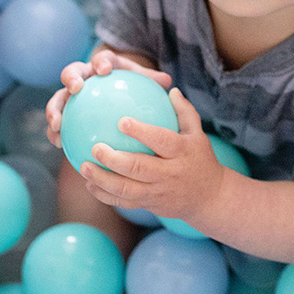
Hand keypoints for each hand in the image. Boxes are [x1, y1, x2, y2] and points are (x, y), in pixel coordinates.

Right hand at [45, 48, 171, 146]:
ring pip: (59, 97)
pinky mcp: (64, 111)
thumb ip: (152, 81)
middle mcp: (84, 75)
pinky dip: (55, 131)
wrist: (115, 92)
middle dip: (71, 78)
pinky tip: (60, 144)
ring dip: (54, 108)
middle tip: (75, 88)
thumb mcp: (143, 82)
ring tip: (57, 124)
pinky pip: (57, 120)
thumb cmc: (133, 87)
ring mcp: (71, 93)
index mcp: (104, 65)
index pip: (102, 59)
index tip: (105, 70)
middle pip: (72, 72)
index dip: (102, 61)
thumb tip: (168, 82)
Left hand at [79, 88, 224, 223]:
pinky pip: (125, 202)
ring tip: (83, 167)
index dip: (142, 132)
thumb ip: (184, 111)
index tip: (122, 121)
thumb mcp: (198, 133)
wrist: (210, 197)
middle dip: (114, 160)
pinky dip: (106, 195)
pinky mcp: (151, 205)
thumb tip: (169, 89)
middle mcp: (170, 173)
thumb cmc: (200, 158)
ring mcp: (159, 192)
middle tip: (95, 148)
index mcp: (182, 152)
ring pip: (127, 189)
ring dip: (103, 180)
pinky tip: (90, 185)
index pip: (161, 140)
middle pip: (139, 168)